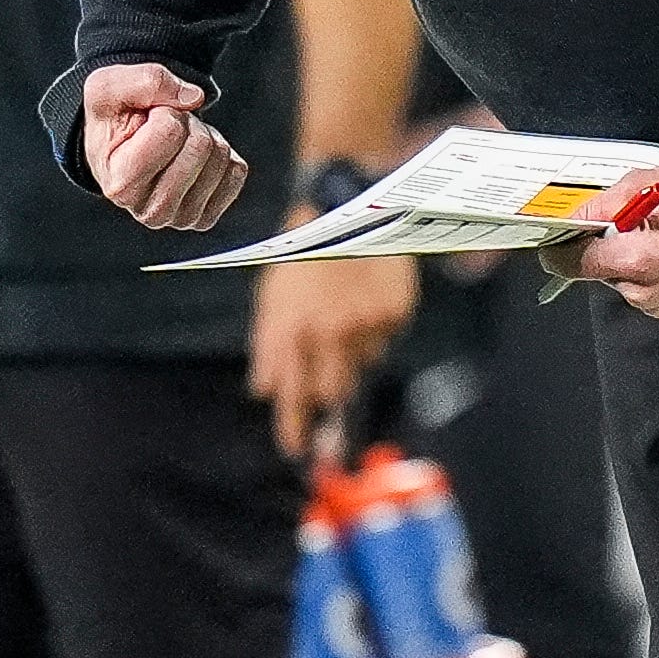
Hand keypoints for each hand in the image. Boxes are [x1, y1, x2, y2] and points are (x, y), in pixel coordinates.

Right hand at [84, 62, 246, 229]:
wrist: (120, 147)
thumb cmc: (113, 120)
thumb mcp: (110, 87)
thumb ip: (147, 81)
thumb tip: (194, 98)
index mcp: (121, 185)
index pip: (171, 130)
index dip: (164, 111)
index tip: (147, 120)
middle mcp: (151, 211)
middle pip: (201, 146)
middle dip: (187, 124)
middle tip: (164, 130)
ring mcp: (181, 218)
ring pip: (221, 157)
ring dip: (203, 137)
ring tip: (176, 143)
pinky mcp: (206, 217)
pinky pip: (236, 172)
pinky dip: (220, 155)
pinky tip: (192, 158)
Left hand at [253, 252, 416, 456]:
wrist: (346, 207)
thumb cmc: (300, 254)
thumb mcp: (272, 297)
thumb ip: (268, 347)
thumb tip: (265, 392)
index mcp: (293, 330)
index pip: (293, 397)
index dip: (294, 428)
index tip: (296, 450)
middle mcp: (329, 334)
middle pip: (332, 393)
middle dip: (327, 388)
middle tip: (326, 365)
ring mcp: (366, 325)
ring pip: (361, 367)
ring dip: (351, 354)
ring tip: (343, 314)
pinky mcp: (394, 314)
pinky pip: (383, 342)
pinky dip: (373, 331)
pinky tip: (364, 301)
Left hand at [563, 155, 658, 319]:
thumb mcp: (644, 186)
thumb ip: (600, 206)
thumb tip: (573, 218)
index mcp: (637, 263)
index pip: (575, 265)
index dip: (561, 249)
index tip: (555, 240)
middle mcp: (649, 292)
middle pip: (600, 271)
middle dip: (606, 246)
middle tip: (631, 220)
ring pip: (623, 279)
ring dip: (629, 257)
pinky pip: (646, 286)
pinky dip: (649, 266)